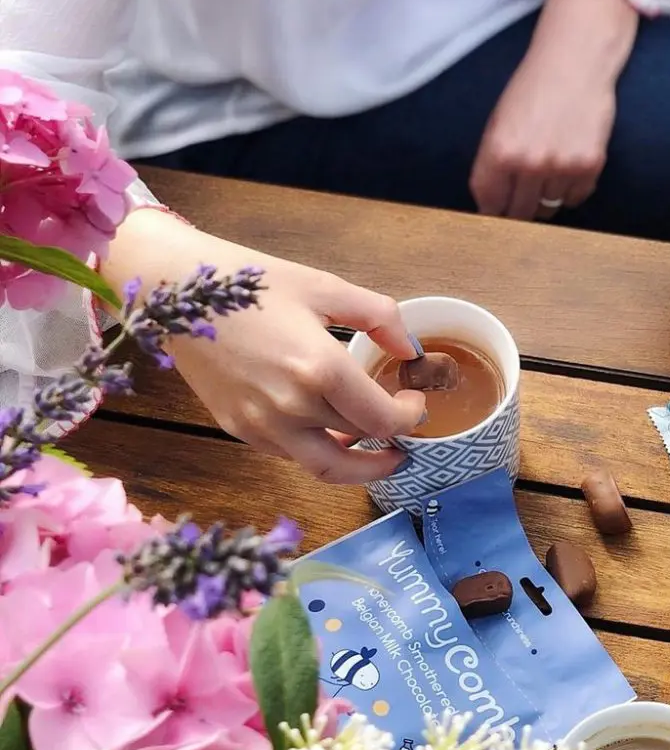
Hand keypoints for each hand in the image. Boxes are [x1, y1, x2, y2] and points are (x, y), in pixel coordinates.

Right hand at [107, 214, 424, 483]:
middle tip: (404, 432)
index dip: (409, 418)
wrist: (174, 290)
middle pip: (359, 445)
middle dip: (390, 441)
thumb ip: (379, 318)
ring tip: (377, 451)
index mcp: (319, 369)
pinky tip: (330, 432)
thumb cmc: (251, 282)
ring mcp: (262, 426)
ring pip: (326, 467)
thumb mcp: (324, 286)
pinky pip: (292, 455)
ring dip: (357, 464)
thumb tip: (410, 351)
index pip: (383, 420)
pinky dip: (319, 452)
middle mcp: (292, 408)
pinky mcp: (239, 430)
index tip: (415, 403)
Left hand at [469, 49, 614, 220]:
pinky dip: (570, 190)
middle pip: (519, 213)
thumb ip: (491, 165)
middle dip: (519, 209)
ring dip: (546, 197)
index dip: (493, 210)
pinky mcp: (588, 166)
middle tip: (524, 195)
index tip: (498, 211)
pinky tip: (568, 165)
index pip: (489, 204)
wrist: (576, 60)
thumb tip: (491, 207)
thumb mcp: (499, 123)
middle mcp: (529, 163)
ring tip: (549, 169)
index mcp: (500, 152)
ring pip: (548, 208)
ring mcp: (561, 167)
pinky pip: (574, 198)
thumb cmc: (533, 89)